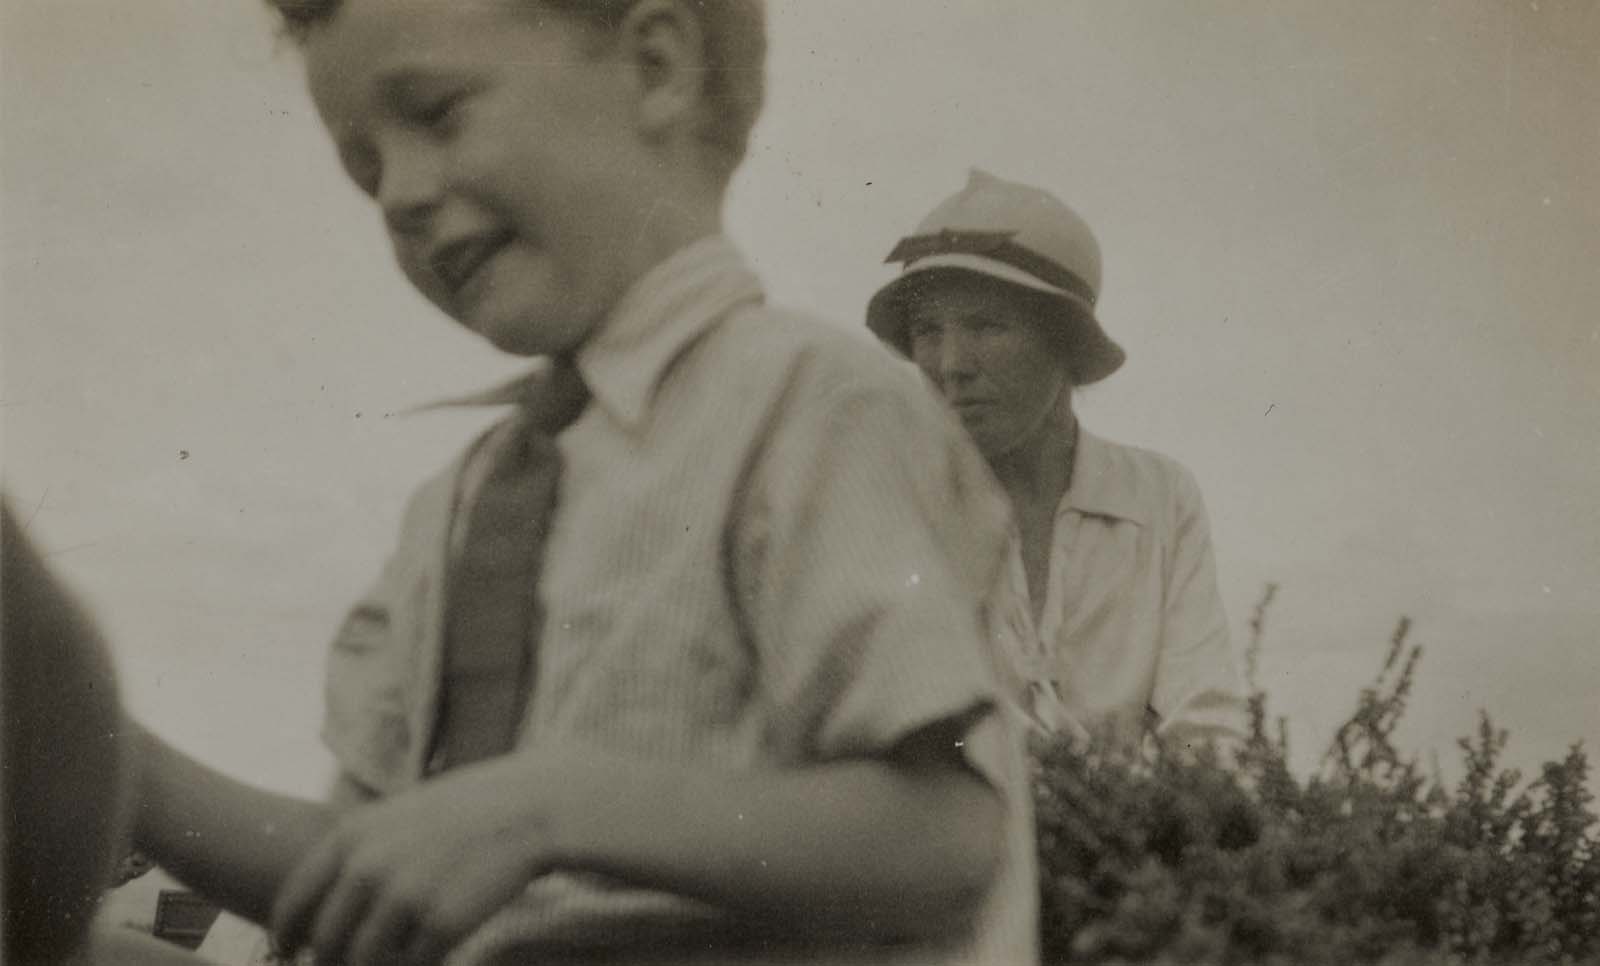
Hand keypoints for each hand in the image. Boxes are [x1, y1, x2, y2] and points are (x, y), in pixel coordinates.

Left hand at [269, 757, 554, 965]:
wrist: (528, 810)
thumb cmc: (466, 812)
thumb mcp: (399, 814)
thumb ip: (358, 850)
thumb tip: (327, 895)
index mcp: (351, 837)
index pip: (294, 902)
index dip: (286, 936)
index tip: (290, 952)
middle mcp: (368, 868)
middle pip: (326, 942)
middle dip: (330, 963)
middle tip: (345, 964)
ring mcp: (404, 897)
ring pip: (363, 962)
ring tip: (390, 960)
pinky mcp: (440, 924)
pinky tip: (426, 959)